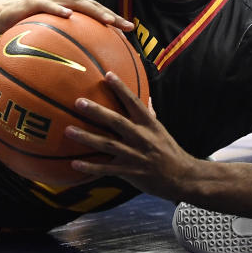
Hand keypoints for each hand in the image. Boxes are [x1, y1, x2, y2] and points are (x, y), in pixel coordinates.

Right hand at [0, 0, 133, 35]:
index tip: (130, 32)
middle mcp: (64, 0)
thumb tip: (76, 71)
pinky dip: (58, 8)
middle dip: (112, 16)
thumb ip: (60, 47)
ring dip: (94, 11)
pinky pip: (48, 5)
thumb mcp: (45, 37)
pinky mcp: (33, 2)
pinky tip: (68, 15)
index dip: (114, 20)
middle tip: (128, 27)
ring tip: (108, 20)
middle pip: (93, 6)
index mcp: (69, 8)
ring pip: (77, 3)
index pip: (96, 12)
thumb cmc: (23, 28)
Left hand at [64, 71, 195, 199]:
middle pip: (116, 121)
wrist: (183, 177)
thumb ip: (149, 114)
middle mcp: (141, 137)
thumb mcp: (160, 129)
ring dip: (87, 138)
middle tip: (78, 102)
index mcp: (149, 124)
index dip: (121, 88)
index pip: (134, 102)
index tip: (107, 74)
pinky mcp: (130, 172)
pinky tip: (74, 163)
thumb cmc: (169, 150)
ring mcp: (135, 155)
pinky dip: (90, 167)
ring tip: (68, 131)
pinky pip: (106, 169)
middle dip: (97, 111)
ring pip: (107, 145)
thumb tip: (145, 97)